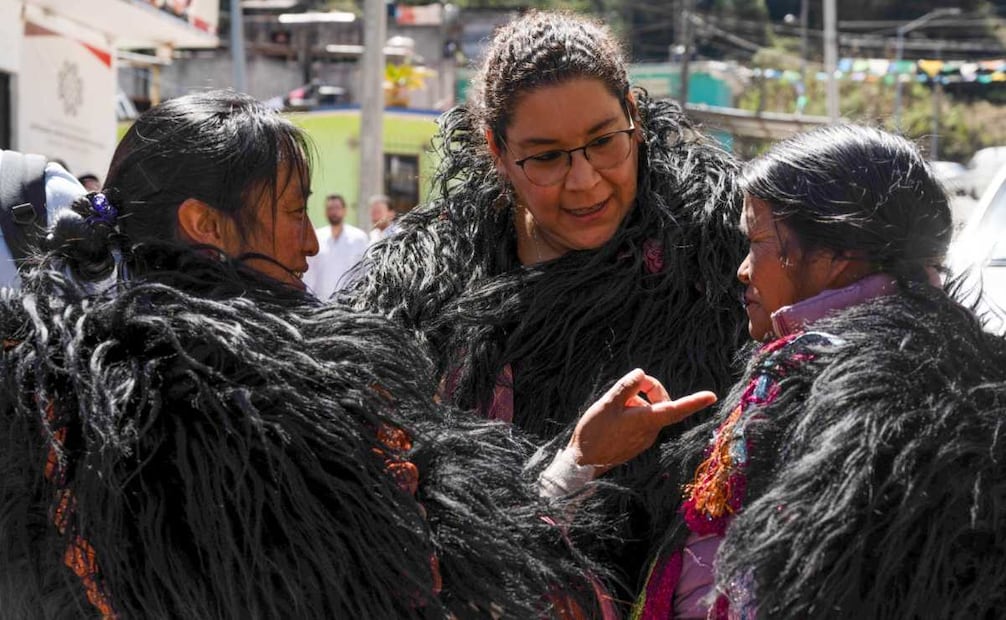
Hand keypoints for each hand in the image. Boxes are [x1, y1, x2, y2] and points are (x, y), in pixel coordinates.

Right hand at [569, 369, 716, 473]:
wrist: (583, 463)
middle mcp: (650, 432)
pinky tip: (613, 416)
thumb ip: (626, 386)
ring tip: (613, 406)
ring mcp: (644, 439)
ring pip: (649, 411)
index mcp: (646, 421)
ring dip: (635, 402)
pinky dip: (632, 413)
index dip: (694, 401)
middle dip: (649, 389)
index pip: (676, 408)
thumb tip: (641, 374)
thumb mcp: (607, 403)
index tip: (712, 396)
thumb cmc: (594, 432)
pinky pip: (641, 422)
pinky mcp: (636, 444)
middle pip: (661, 403)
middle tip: (630, 384)